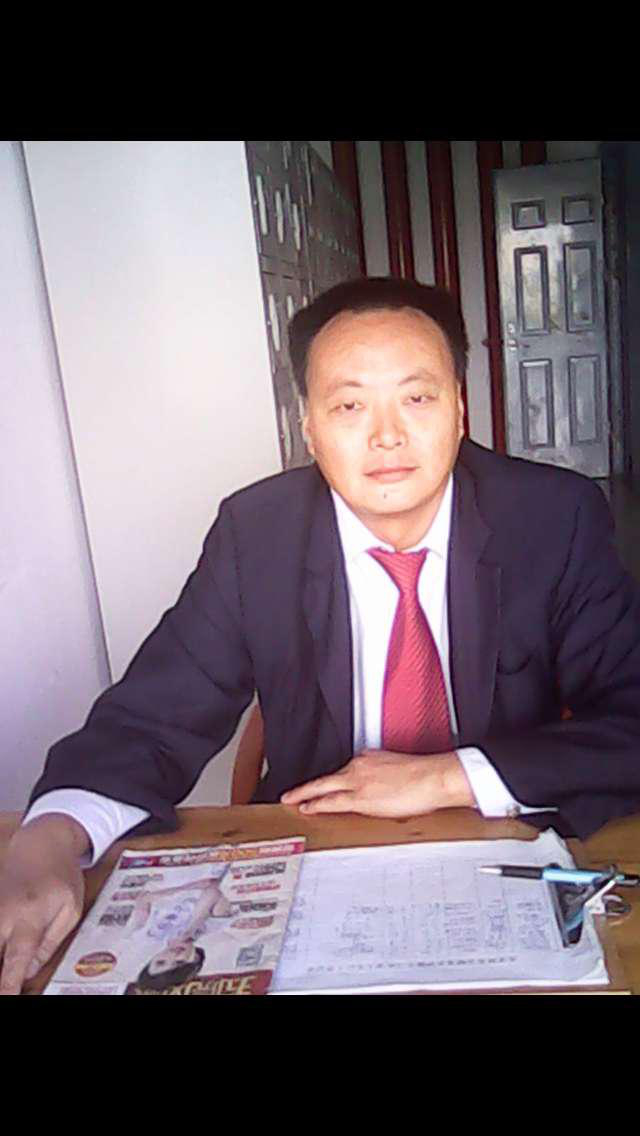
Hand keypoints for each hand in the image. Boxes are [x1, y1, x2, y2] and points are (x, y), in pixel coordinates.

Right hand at [0, 815, 87, 994]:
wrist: (42, 841)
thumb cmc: (62, 874)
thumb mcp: (71, 909)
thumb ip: (51, 943)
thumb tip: (30, 971)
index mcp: (30, 917)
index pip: (16, 959)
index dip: (8, 984)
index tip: (7, 996)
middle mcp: (4, 915)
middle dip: (2, 972)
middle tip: (12, 980)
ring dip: (1, 952)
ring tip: (12, 961)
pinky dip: (1, 937)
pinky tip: (7, 940)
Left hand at [280, 749, 476, 817]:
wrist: (432, 777)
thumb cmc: (425, 776)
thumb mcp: (399, 770)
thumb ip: (385, 778)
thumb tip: (385, 790)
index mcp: (370, 757)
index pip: (345, 770)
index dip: (333, 781)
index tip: (327, 785)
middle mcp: (359, 765)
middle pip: (326, 777)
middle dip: (306, 786)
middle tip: (290, 793)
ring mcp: (357, 781)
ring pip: (323, 787)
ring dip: (305, 794)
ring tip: (291, 801)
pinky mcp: (360, 797)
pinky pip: (331, 801)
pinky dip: (316, 805)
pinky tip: (307, 809)